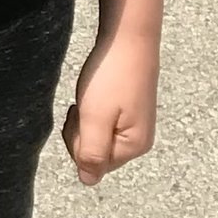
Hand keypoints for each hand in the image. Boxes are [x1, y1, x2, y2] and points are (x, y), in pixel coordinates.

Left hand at [63, 23, 157, 183]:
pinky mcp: (129, 109)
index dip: (78, 140)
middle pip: (94, 152)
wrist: (128, 36)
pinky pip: (100, 120)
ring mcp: (135, 124)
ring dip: (85, 117)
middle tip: (85, 102)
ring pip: (94, 135)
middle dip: (81, 129)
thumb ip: (92, 154)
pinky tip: (97, 90)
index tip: (82, 113)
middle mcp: (139, 140)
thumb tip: (88, 181)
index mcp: (134, 146)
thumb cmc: (112, 76)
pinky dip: (92, 106)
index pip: (92, 164)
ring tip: (93, 94)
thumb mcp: (95, 119)